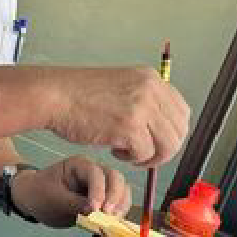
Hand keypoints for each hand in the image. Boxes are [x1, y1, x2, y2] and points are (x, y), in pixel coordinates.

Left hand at [10, 156, 131, 227]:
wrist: (34, 199)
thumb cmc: (41, 194)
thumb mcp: (54, 201)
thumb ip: (75, 205)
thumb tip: (95, 212)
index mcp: (79, 165)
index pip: (96, 174)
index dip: (99, 191)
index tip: (95, 209)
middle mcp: (94, 171)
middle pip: (115, 178)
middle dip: (115, 196)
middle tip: (109, 215)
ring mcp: (101, 184)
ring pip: (121, 188)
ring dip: (121, 204)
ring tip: (113, 220)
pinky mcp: (104, 197)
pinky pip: (118, 201)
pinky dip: (120, 210)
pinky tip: (114, 221)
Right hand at [46, 67, 189, 166]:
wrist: (54, 96)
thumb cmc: (78, 96)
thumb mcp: (120, 87)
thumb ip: (143, 101)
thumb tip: (161, 128)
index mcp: (150, 78)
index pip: (182, 110)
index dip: (173, 132)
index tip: (160, 142)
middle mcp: (150, 90)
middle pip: (179, 130)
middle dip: (165, 149)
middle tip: (145, 154)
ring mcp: (141, 107)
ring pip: (168, 145)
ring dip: (150, 156)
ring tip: (129, 154)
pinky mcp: (129, 126)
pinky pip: (145, 153)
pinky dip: (132, 159)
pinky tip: (116, 151)